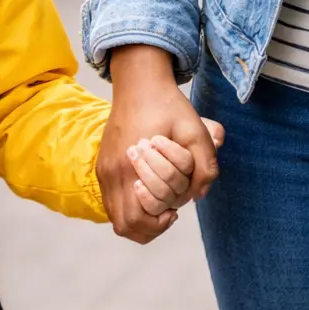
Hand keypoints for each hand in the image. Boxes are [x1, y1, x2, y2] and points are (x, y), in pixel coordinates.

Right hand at [96, 45, 223, 243]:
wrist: (139, 83)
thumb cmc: (168, 106)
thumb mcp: (196, 129)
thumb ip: (205, 164)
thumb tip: (199, 194)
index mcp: (131, 164)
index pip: (138, 217)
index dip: (159, 222)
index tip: (174, 210)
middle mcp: (113, 171)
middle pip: (124, 224)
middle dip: (150, 226)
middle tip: (168, 212)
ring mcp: (104, 169)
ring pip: (116, 217)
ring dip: (139, 220)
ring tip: (158, 207)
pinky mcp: (103, 165)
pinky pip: (112, 202)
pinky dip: (130, 207)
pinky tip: (148, 193)